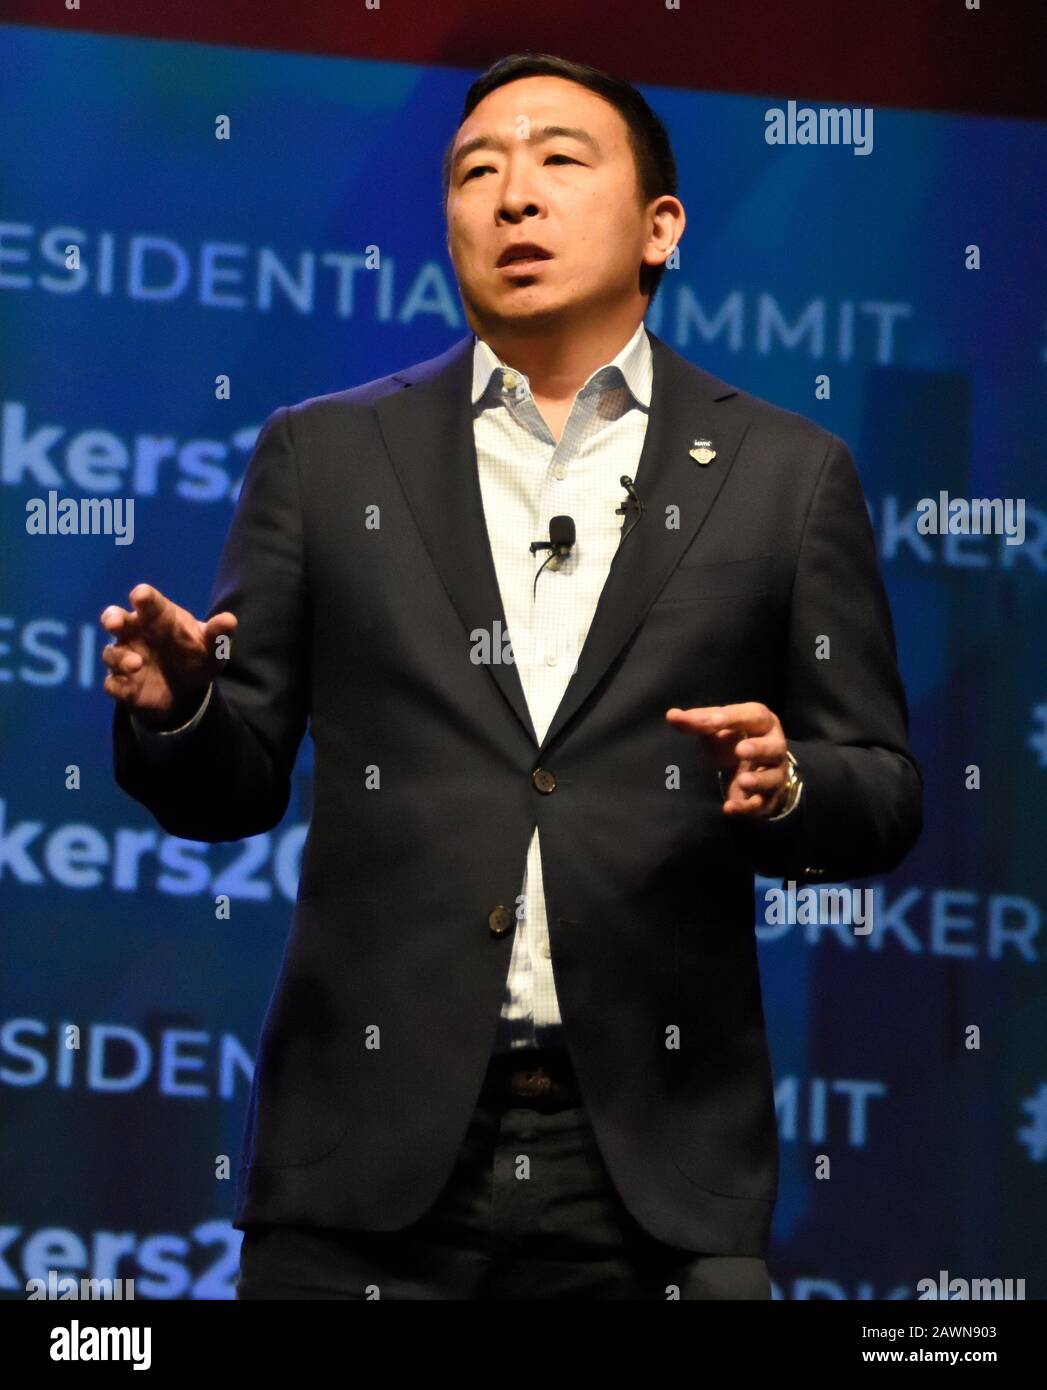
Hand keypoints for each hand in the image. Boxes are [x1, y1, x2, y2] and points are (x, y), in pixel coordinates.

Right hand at [99, 583, 236, 729]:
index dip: (143, 597)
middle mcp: (135, 633)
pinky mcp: (122, 684)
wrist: (188, 691)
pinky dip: (119, 685)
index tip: (141, 596)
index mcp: (157, 617)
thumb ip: (218, 633)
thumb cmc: (196, 655)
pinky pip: (113, 684)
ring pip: (112, 653)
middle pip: (114, 619)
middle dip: (112, 618)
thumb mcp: (212, 647)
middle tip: (114, 623)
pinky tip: (130, 688)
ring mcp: (125, 657)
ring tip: (137, 663)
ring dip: (120, 658)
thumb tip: (229, 620)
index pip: (148, 601)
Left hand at [665, 701, 789, 816]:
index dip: (734, 718)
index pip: (753, 716)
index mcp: (762, 723)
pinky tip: (729, 808)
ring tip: (743, 781)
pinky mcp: (767, 798)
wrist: (752, 770)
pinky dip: (745, 807)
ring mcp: (774, 774)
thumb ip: (697, 722)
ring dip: (758, 780)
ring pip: (772, 778)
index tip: (714, 721)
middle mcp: (774, 747)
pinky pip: (760, 804)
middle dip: (759, 749)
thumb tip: (671, 715)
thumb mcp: (717, 729)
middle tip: (741, 750)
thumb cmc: (733, 740)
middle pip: (773, 747)